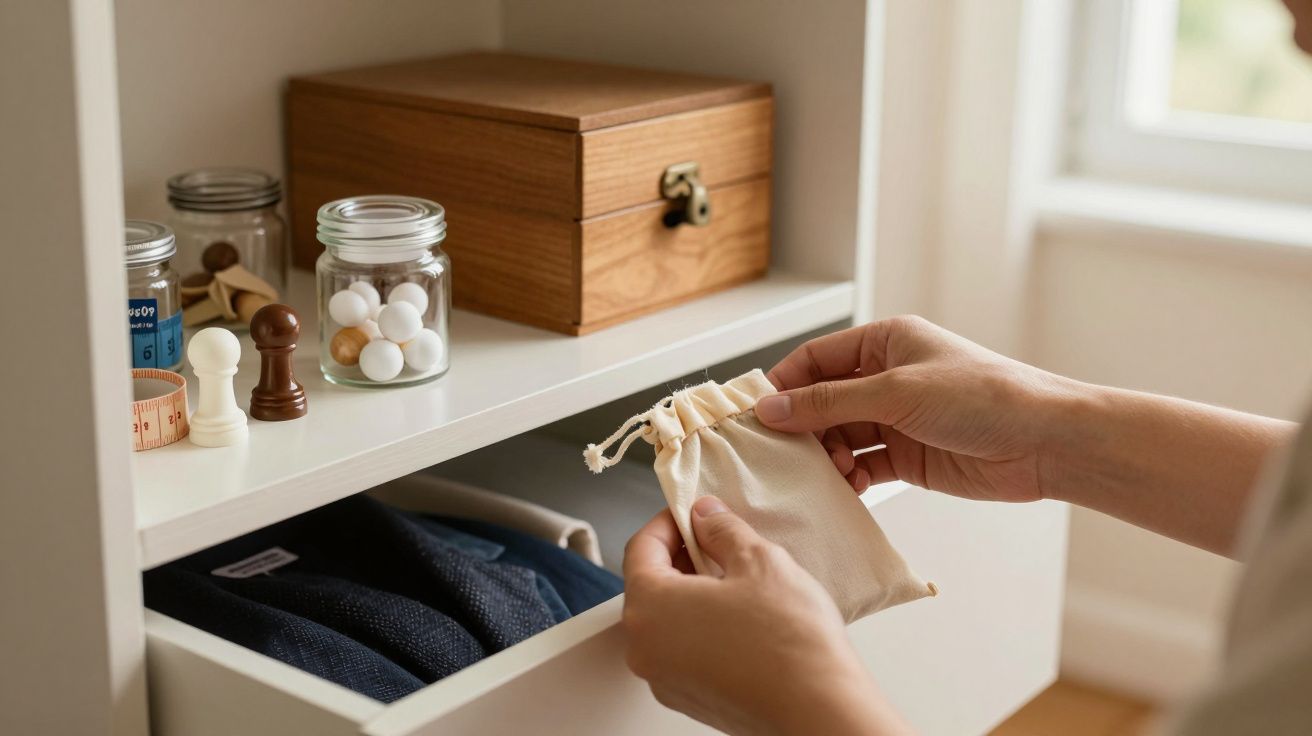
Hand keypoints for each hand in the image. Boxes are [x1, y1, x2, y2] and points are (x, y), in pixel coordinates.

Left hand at [622, 497, 911, 735]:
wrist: (819, 711)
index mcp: (649, 608)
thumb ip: (722, 530)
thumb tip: (706, 517)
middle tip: (719, 542)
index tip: (693, 513)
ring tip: (738, 582)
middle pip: (650, 585)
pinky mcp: (689, 699)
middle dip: (682, 558)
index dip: (669, 522)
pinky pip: (684, 651)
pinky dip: (702, 628)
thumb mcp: (758, 560)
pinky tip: (742, 620)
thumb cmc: (789, 643)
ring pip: (668, 620)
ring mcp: (665, 680)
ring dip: (693, 594)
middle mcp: (645, 649)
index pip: (641, 548)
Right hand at [756, 316, 1081, 501]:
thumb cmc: (982, 398)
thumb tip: (771, 408)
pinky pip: (862, 466)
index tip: (754, 415)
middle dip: (800, 427)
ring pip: (839, 436)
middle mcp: (886, 378)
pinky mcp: (907, 457)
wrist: (1043, 442)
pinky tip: (839, 490)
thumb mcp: (896, 392)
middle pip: (822, 401)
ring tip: (814, 475)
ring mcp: (896, 419)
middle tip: (775, 454)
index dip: (783, 385)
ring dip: (823, 456)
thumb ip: (829, 403)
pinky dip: (846, 478)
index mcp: (884, 342)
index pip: (816, 359)